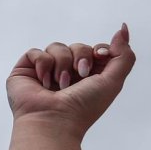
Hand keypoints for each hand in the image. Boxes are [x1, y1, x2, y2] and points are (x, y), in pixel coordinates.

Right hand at [6, 24, 135, 137]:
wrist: (53, 120)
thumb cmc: (83, 107)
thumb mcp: (113, 81)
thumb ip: (124, 56)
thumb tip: (123, 29)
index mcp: (89, 77)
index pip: (95, 50)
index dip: (99, 50)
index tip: (101, 56)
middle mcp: (68, 73)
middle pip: (78, 46)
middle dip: (81, 57)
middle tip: (80, 75)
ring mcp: (46, 71)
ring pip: (57, 47)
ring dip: (62, 64)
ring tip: (59, 84)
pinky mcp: (26, 70)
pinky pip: (36, 52)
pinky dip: (42, 64)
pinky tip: (44, 82)